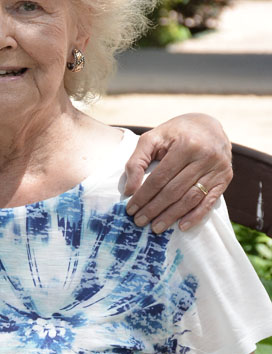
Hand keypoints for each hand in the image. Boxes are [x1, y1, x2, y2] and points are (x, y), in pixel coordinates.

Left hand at [123, 114, 231, 231]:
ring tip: (156, 228)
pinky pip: (209, 201)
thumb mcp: (153, 137)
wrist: (209, 125)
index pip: (160, 178)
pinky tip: (182, 226)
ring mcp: (218, 168)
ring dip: (171, 216)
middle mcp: (205, 156)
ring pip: (190, 198)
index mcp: (185, 145)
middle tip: (139, 222)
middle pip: (174, 190)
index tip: (130, 210)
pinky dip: (196, 216)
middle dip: (154, 209)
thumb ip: (136, 161)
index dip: (144, 196)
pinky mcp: (225, 178)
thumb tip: (129, 190)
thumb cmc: (175, 134)